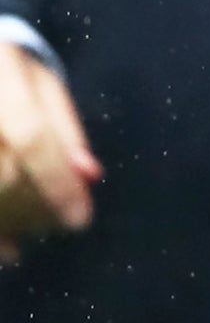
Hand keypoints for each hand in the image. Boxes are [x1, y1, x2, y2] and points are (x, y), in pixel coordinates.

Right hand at [0, 48, 96, 261]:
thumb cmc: (5, 73)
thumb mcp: (40, 86)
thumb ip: (63, 129)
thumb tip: (88, 174)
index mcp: (1, 77)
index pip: (31, 138)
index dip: (57, 183)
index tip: (80, 219)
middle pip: (1, 175)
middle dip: (35, 207)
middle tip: (61, 223)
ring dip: (8, 223)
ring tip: (34, 233)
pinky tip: (5, 248)